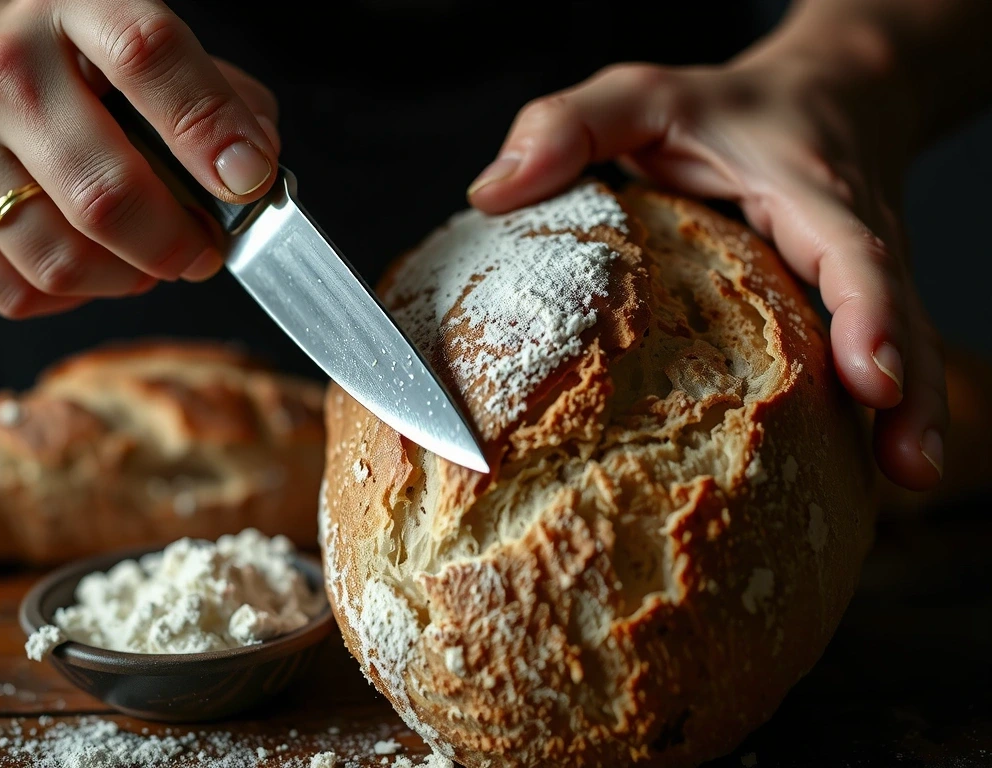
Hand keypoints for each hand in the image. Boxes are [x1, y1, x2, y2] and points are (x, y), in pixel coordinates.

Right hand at [0, 0, 280, 317]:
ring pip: (61, 258)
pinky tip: (93, 265)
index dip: (209, 130)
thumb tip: (252, 167)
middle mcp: (8, 73)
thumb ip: (218, 94)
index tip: (249, 181)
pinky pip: (17, 290)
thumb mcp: (148, 37)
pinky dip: (72, 297)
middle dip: (177, 243)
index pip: (147, 58)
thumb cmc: (76, 53)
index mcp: (76, 9)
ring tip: (150, 260)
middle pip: (104, 193)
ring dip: (128, 279)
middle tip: (205, 250)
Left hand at [468, 57, 945, 490]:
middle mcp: (849, 239)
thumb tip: (492, 193)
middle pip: (897, 315)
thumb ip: (573, 125)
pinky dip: (882, 410)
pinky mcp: (848, 307)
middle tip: (908, 466)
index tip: (870, 375)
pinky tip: (869, 467)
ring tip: (906, 479)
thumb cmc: (724, 110)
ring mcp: (856, 279)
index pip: (850, 251)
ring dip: (910, 414)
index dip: (869, 312)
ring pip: (903, 344)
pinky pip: (876, 357)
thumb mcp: (645, 95)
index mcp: (807, 192)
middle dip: (909, 391)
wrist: (820, 99)